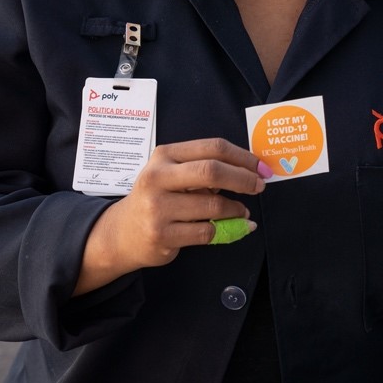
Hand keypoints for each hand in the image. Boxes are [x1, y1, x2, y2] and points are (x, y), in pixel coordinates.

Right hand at [74, 138, 266, 295]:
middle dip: (243, 179)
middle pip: (212, 171)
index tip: (261, 167)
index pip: (212, 148)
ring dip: (236, 209)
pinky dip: (226, 230)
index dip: (243, 157)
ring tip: (242, 211)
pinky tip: (230, 228)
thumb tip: (251, 171)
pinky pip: (206, 232)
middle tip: (259, 186)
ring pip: (213, 206)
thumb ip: (203, 168)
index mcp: (164, 156)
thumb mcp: (172, 174)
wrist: (121, 233)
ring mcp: (157, 208)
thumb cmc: (157, 198)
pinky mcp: (161, 235)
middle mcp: (157, 178)